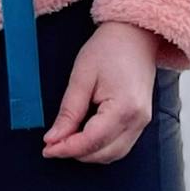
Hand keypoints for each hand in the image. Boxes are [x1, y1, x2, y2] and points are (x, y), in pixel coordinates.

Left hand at [42, 20, 160, 164]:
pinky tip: (84, 137)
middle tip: (52, 145)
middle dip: (76, 153)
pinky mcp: (141, 121)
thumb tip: (53, 139)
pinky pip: (121, 145)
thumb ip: (69, 112)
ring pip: (114, 154)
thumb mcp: (81, 77)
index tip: (47, 149)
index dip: (66, 148)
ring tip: (66, 141)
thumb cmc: (108, 49)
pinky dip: (101, 147)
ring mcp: (142, 122)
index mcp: (124, 107)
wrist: (135, 36)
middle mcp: (137, 120)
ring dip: (89, 153)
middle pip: (104, 154)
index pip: (91, 141)